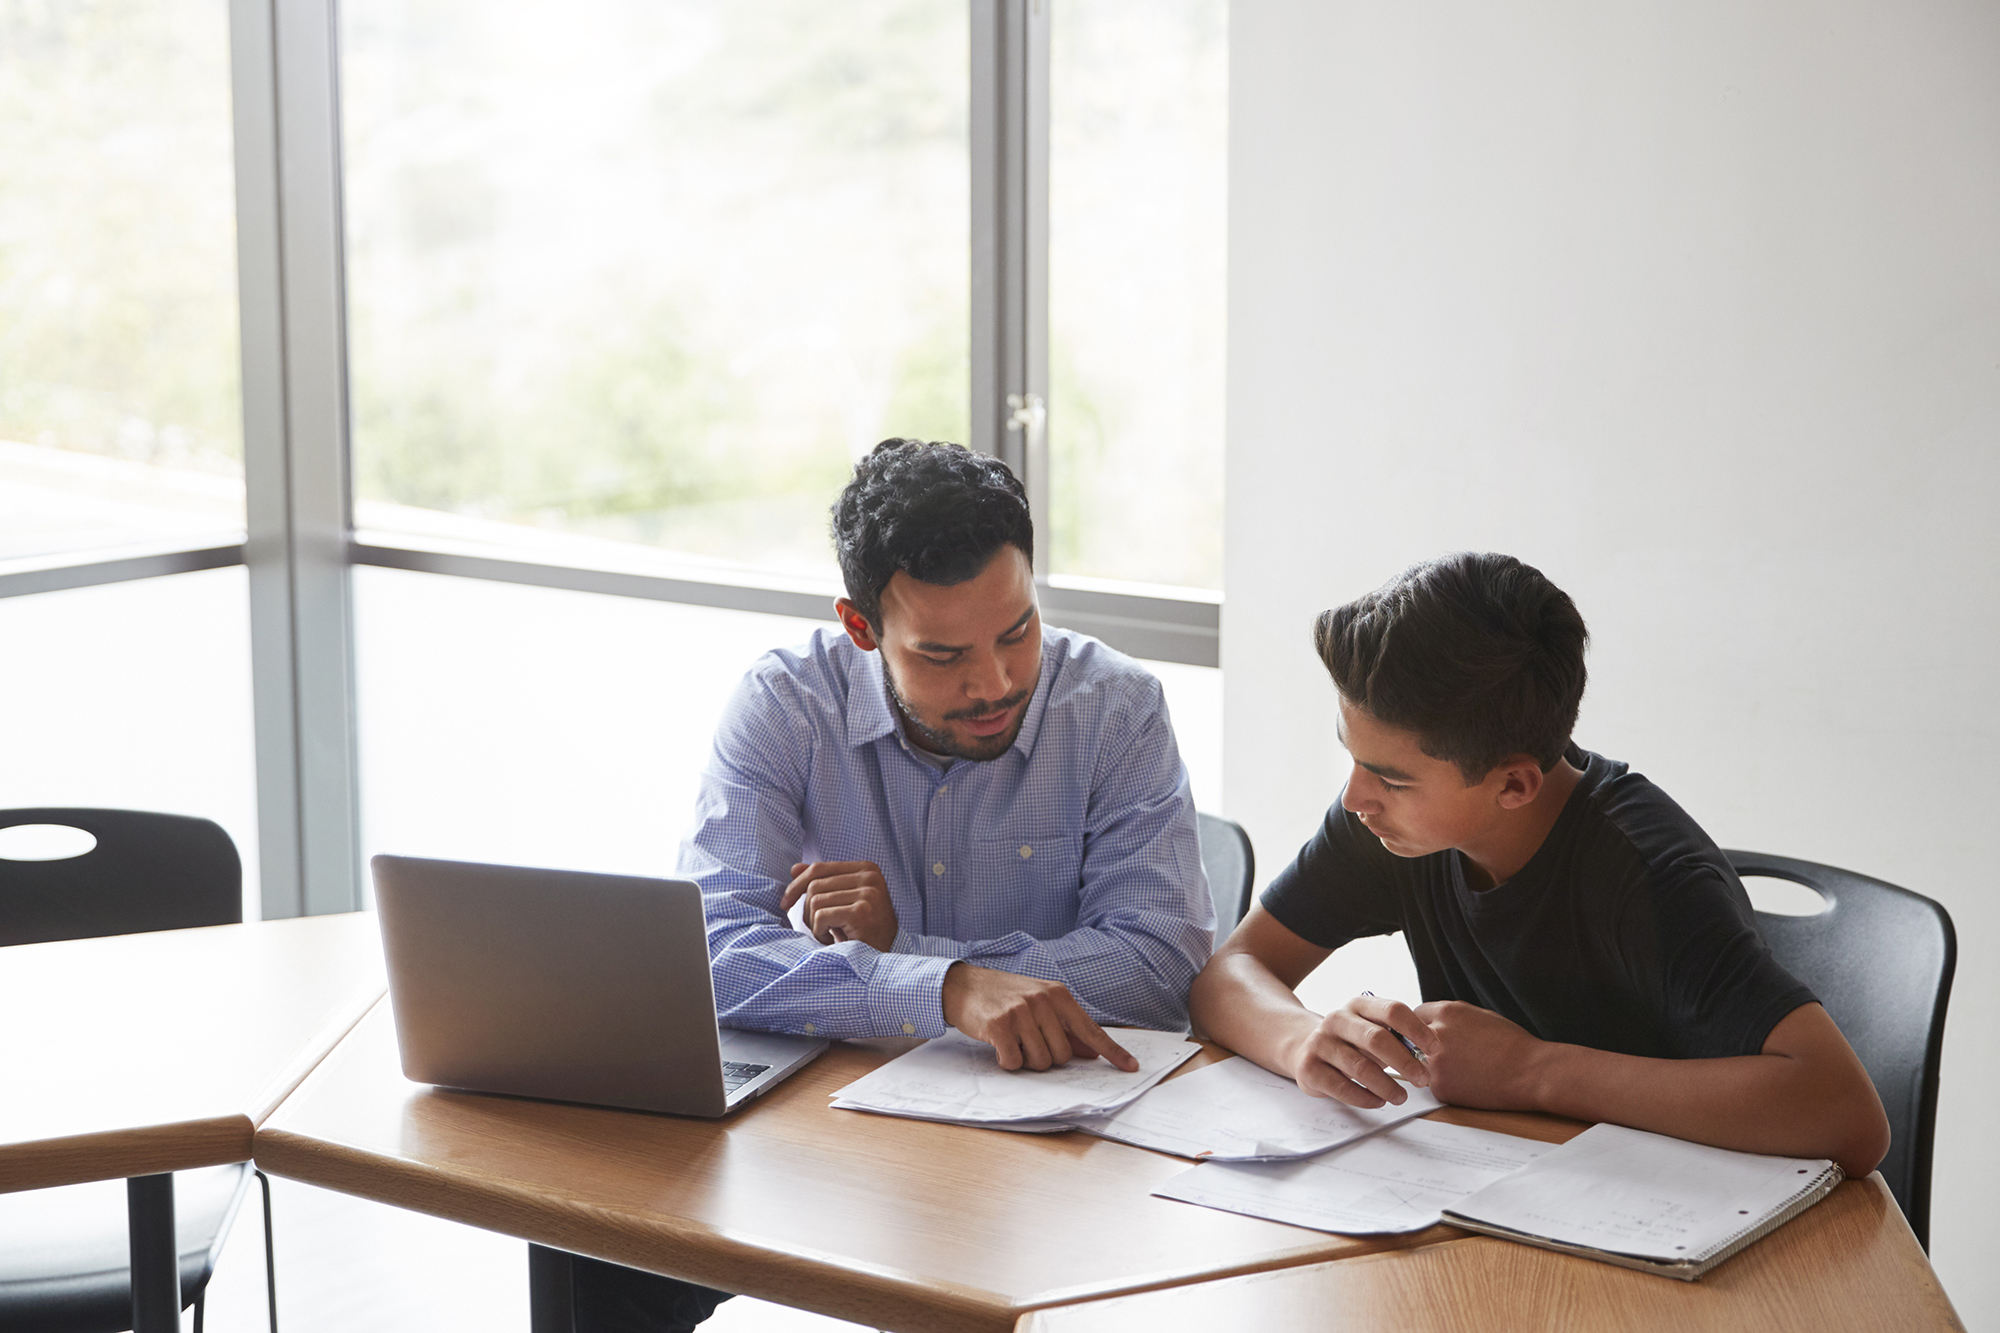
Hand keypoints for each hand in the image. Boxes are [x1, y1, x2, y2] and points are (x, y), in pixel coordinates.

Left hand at [779, 861, 897, 951]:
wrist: (886, 957)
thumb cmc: (863, 929)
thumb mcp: (844, 901)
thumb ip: (823, 882)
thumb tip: (795, 868)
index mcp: (866, 869)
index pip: (819, 868)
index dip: (797, 885)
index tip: (785, 903)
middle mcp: (869, 876)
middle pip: (814, 885)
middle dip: (807, 910)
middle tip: (817, 928)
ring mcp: (867, 893)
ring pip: (815, 901)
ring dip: (815, 924)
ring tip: (830, 934)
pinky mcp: (861, 912)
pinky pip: (821, 916)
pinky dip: (820, 932)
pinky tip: (833, 940)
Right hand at [940, 964, 1138, 1072]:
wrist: (964, 985)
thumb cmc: (1005, 996)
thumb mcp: (1039, 1004)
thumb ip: (1065, 1027)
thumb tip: (1091, 1052)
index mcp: (1058, 995)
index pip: (1091, 1029)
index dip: (1112, 1051)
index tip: (1131, 1067)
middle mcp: (1043, 1001)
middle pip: (1063, 1055)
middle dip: (1046, 1057)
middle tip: (1027, 1041)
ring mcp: (1021, 1012)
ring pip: (1040, 1062)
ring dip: (1025, 1060)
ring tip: (1013, 1040)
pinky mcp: (1000, 1025)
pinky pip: (1014, 1062)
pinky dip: (1007, 1061)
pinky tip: (998, 1044)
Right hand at [1283, 993, 1439, 1108]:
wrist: (1302, 1046)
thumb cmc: (1349, 1041)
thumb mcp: (1369, 1029)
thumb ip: (1395, 1037)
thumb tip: (1428, 1054)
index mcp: (1358, 1005)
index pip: (1392, 1010)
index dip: (1417, 1030)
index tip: (1435, 1049)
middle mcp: (1337, 1019)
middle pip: (1377, 1038)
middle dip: (1404, 1062)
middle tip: (1422, 1079)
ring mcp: (1320, 1043)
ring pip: (1360, 1067)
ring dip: (1386, 1085)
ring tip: (1402, 1097)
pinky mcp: (1309, 1068)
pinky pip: (1342, 1087)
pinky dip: (1365, 1098)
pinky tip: (1378, 1101)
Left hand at [1415, 1000, 1545, 1110]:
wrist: (1530, 1072)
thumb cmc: (1512, 1043)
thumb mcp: (1479, 1015)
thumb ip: (1451, 1017)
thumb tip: (1434, 1020)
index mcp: (1445, 1012)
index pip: (1414, 1014)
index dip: (1422, 1025)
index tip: (1427, 1033)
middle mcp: (1435, 1034)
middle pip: (1410, 1037)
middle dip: (1419, 1044)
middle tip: (1440, 1053)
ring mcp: (1435, 1062)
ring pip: (1419, 1062)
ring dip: (1431, 1065)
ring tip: (1461, 1068)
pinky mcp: (1439, 1086)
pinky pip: (1433, 1083)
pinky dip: (1445, 1084)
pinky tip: (1468, 1083)